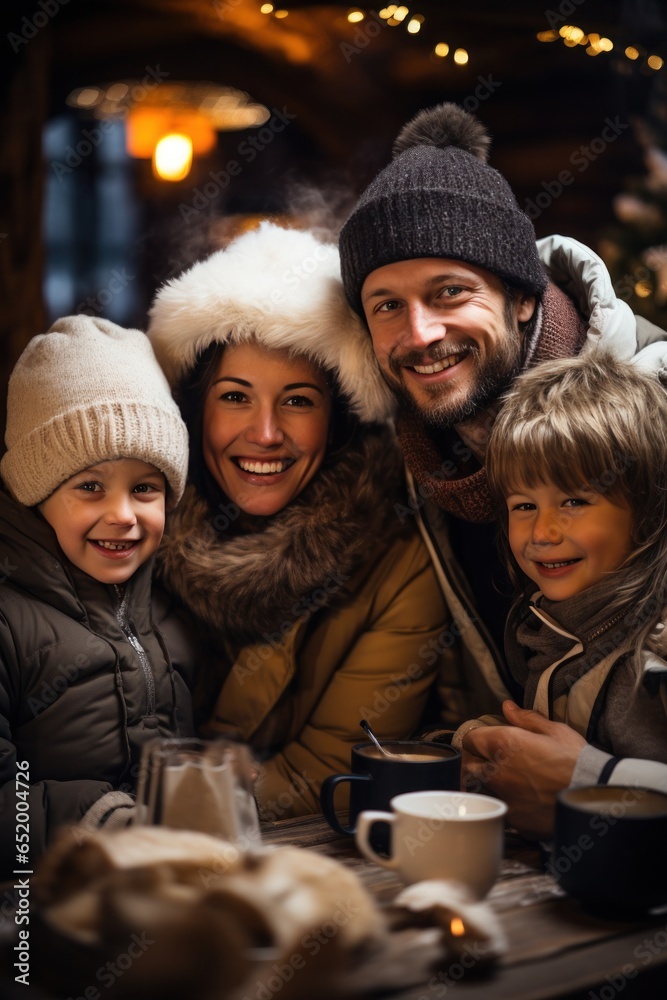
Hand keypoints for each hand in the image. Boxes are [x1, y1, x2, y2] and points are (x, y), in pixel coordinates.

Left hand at [460, 701, 586, 839]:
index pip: (470, 739)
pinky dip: (501, 802)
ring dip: (484, 783)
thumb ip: (526, 718)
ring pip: (478, 789)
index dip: (478, 738)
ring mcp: (502, 797)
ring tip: (503, 780)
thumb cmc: (575, 759)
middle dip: (476, 760)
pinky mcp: (512, 819)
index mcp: (503, 744)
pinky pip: (496, 808)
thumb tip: (507, 707)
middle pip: (468, 765)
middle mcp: (496, 771)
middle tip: (492, 760)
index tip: (487, 741)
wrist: (593, 796)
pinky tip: (517, 799)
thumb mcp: (554, 731)